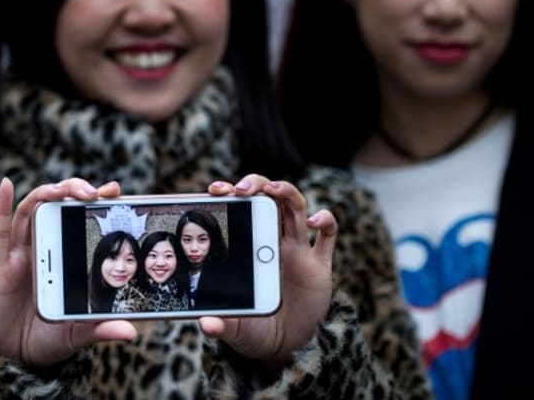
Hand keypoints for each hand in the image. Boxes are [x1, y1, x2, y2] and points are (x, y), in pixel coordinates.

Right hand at [0, 177, 135, 366]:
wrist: (14, 354)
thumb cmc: (49, 337)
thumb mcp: (77, 334)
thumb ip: (100, 328)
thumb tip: (130, 334)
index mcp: (68, 257)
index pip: (83, 219)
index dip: (96, 201)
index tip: (114, 191)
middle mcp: (46, 247)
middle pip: (59, 205)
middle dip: (74, 191)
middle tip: (92, 192)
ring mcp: (21, 252)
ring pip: (33, 210)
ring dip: (46, 194)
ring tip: (60, 190)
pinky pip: (0, 229)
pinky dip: (1, 205)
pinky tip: (6, 186)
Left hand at [199, 174, 336, 366]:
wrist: (286, 349)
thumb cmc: (255, 330)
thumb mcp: (234, 329)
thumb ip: (221, 325)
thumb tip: (205, 325)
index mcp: (250, 248)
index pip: (241, 210)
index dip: (230, 193)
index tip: (215, 190)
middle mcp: (274, 241)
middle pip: (268, 198)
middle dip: (256, 184)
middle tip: (241, 189)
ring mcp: (298, 250)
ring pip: (295, 207)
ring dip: (286, 191)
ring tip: (274, 189)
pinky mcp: (320, 265)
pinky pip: (328, 235)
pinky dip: (325, 220)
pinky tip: (313, 221)